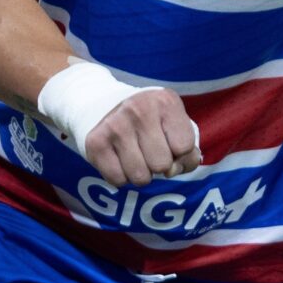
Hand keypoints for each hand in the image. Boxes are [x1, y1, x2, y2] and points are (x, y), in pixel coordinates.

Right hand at [82, 87, 200, 187]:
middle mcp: (139, 110)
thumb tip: (171, 171)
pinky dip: (121, 176)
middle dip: (160, 166)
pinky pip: (117, 180)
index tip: (171, 145)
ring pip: (140, 177)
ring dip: (141, 173)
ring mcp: (115, 125)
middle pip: (161, 165)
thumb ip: (187, 152)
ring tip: (136, 155)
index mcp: (166, 102)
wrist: (107, 105)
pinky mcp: (96, 142)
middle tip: (150, 151)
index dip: (181, 155)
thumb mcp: (176, 126)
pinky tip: (119, 158)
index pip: (185, 147)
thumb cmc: (152, 123)